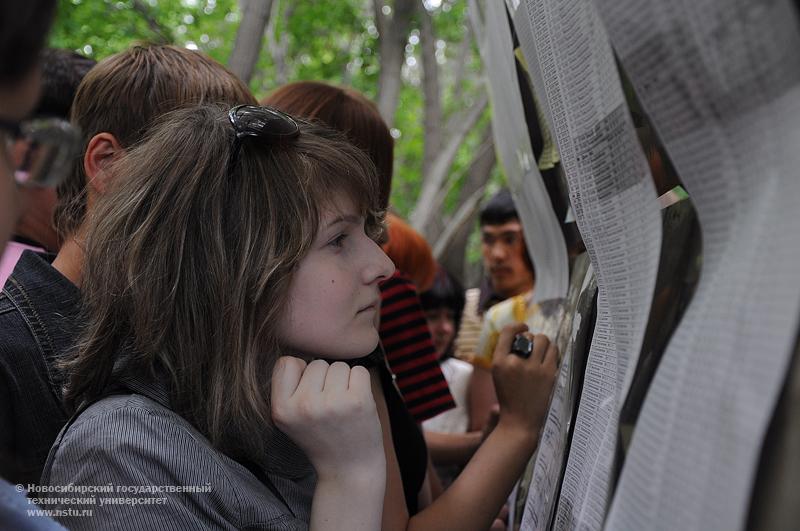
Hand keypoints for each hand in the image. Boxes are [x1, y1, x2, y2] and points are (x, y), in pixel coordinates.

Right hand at [271, 357, 384, 478]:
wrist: (349, 469)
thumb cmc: (321, 437)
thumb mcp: (290, 417)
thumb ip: (288, 386)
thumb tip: (301, 350)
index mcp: (281, 409)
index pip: (287, 362)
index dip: (301, 375)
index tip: (309, 395)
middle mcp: (304, 406)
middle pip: (317, 363)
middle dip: (325, 380)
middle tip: (329, 409)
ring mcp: (332, 403)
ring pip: (339, 365)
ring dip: (344, 382)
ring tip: (342, 408)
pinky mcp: (358, 401)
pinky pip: (359, 370)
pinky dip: (360, 383)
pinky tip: (356, 405)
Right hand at [491, 324, 557, 436]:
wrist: (520, 421)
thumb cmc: (509, 397)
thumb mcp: (499, 374)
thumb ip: (507, 355)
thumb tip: (524, 335)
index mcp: (499, 362)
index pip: (507, 332)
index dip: (517, 326)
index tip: (523, 327)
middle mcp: (515, 362)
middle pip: (529, 335)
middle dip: (531, 339)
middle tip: (532, 350)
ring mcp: (533, 368)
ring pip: (543, 340)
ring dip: (543, 343)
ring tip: (542, 352)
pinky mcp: (549, 374)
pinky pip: (554, 351)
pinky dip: (552, 352)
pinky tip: (549, 359)